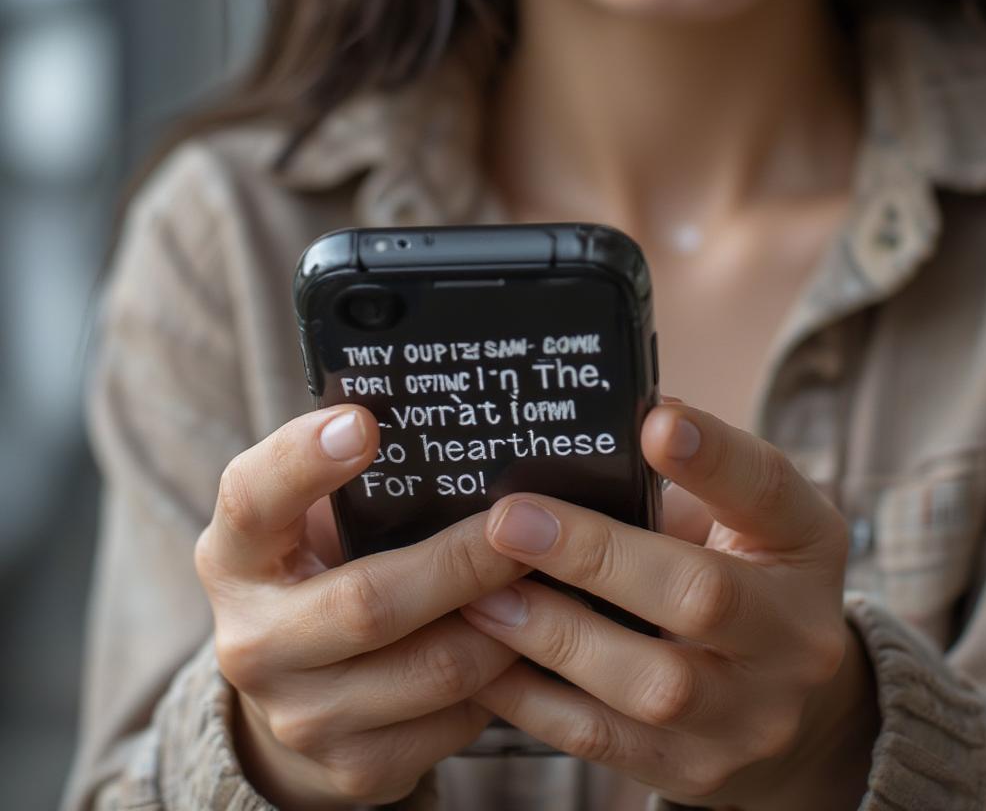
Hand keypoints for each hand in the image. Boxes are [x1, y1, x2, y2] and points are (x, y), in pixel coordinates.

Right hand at [194, 406, 528, 808]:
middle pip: (369, 601)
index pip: (252, 500)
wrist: (293, 694)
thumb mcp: (314, 522)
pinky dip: (505, 676)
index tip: (363, 422)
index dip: (302, 460)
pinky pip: (457, 720)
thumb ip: (359, 481)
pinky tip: (527, 638)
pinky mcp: (355, 766)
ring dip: (505, 621)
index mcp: (236, 557)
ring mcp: (302, 715)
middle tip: (525, 523)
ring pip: (434, 668)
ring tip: (544, 578)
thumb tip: (455, 422)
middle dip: (463, 560)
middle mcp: (253, 641)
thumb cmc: (324, 572)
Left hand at [460, 400, 878, 808]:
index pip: (767, 489)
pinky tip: (485, 660)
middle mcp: (795, 635)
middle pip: (704, 596)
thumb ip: (677, 475)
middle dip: (595, 556)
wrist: (776, 696)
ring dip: (554, 635)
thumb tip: (587, 427)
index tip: (654, 421)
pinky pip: (606, 740)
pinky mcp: (699, 769)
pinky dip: (535, 700)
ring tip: (480, 597)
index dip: (714, 456)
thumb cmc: (732, 569)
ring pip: (653, 684)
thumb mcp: (732, 512)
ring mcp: (753, 715)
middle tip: (509, 522)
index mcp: (804, 543)